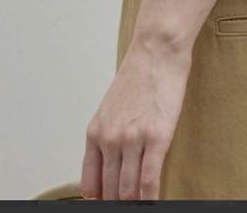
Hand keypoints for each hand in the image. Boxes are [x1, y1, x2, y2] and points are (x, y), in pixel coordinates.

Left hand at [80, 37, 191, 199]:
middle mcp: (109, 139)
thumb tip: (114, 169)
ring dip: (135, 203)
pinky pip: (149, 180)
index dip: (101, 201)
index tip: (110, 205)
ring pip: (129, 190)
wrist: (156, 50)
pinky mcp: (156, 137)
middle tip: (128, 207)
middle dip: (120, 204)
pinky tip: (154, 201)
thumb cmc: (138, 75)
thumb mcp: (111, 109)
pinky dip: (151, 197)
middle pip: (111, 191)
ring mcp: (132, 139)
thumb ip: (109, 138)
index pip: (90, 185)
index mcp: (95, 133)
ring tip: (141, 206)